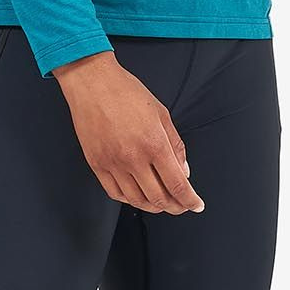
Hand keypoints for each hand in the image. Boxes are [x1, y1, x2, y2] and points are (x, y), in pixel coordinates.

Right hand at [51, 51, 203, 213]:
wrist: (93, 83)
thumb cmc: (126, 92)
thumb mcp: (161, 114)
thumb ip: (176, 145)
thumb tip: (183, 171)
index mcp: (154, 144)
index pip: (177, 185)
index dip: (190, 200)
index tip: (196, 205)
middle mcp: (133, 158)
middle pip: (159, 198)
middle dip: (175, 207)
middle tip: (181, 206)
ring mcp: (113, 163)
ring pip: (137, 200)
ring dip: (153, 207)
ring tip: (161, 203)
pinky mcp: (97, 164)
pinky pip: (115, 192)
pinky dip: (129, 200)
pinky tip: (137, 196)